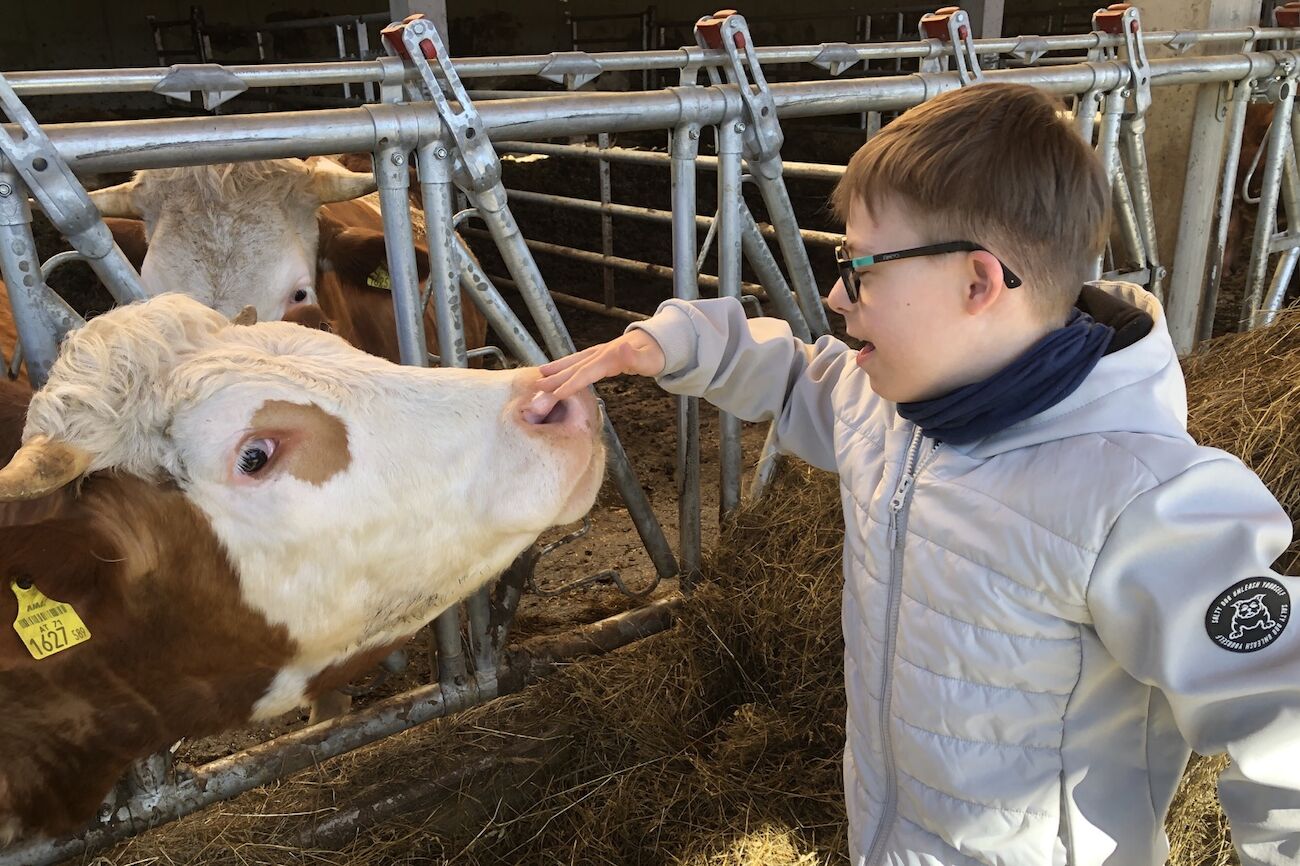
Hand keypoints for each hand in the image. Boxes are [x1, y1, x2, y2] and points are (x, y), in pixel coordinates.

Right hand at [526, 330, 666, 418]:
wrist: (657, 341)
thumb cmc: (655, 355)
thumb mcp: (651, 360)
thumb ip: (635, 357)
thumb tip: (622, 347)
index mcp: (610, 357)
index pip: (587, 372)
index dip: (571, 383)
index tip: (556, 393)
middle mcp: (601, 353)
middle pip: (576, 367)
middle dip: (557, 377)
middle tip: (539, 386)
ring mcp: (599, 353)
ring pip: (575, 362)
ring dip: (557, 368)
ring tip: (540, 374)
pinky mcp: (599, 355)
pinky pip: (579, 361)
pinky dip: (566, 365)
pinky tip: (557, 370)